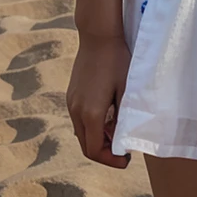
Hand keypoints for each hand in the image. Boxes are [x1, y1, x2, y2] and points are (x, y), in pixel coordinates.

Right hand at [67, 32, 131, 167]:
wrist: (98, 35)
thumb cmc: (117, 60)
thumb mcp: (125, 91)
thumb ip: (122, 118)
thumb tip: (122, 139)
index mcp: (91, 113)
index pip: (94, 150)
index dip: (110, 160)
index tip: (125, 160)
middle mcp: (76, 110)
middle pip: (86, 145)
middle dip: (103, 152)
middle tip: (122, 151)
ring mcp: (71, 102)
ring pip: (81, 133)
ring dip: (97, 139)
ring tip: (116, 133)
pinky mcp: (71, 94)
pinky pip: (79, 119)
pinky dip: (91, 126)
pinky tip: (106, 117)